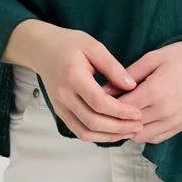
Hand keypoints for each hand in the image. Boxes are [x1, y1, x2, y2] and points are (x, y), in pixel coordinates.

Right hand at [9, 21, 150, 141]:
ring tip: (129, 131)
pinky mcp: (61, 113)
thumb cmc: (68, 45)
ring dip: (109, 136)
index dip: (121, 112)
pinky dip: (98, 136)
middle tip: (138, 125)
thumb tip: (132, 85)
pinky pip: (79, 131)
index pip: (99, 102)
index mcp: (73, 77)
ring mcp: (60, 106)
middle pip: (93, 121)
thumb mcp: (93, 47)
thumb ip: (113, 66)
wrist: (42, 50)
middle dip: (119, 128)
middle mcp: (64, 95)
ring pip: (85, 132)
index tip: (137, 112)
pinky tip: (114, 132)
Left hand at [97, 40, 181, 144]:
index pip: (121, 108)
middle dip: (116, 120)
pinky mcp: (181, 126)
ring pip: (141, 136)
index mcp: (155, 91)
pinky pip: (156, 138)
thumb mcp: (152, 58)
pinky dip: (145, 133)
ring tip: (123, 117)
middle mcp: (165, 111)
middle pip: (129, 125)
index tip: (100, 100)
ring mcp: (174, 121)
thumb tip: (105, 89)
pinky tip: (140, 121)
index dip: (107, 106)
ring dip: (130, 129)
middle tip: (108, 111)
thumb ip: (128, 75)